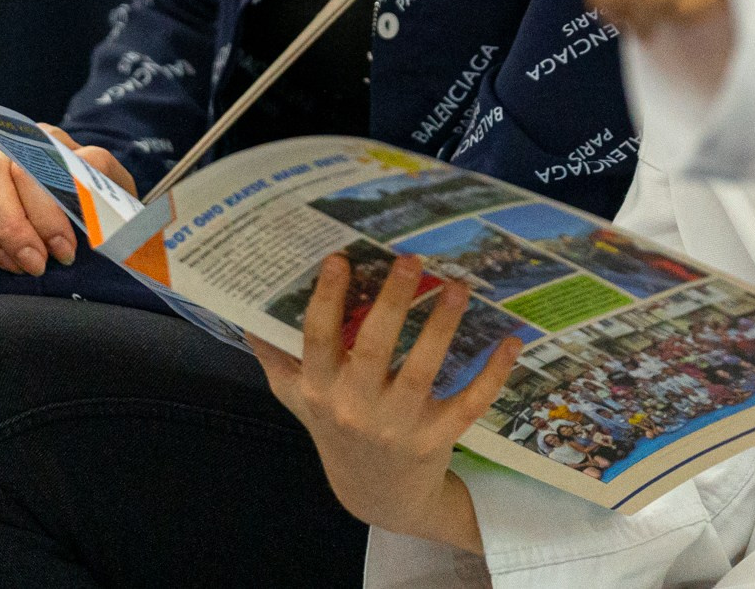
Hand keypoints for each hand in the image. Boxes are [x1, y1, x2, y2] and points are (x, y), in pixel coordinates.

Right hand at [0, 128, 127, 274]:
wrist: (71, 214)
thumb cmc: (93, 209)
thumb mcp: (114, 201)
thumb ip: (110, 203)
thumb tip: (100, 218)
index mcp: (47, 140)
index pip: (40, 163)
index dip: (50, 212)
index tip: (67, 252)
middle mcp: (5, 145)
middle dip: (13, 227)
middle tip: (36, 264)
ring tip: (12, 266)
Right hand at [249, 252, 516, 553]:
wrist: (377, 497)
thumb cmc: (334, 431)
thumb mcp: (297, 400)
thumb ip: (275, 358)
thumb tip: (245, 314)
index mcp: (320, 390)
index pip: (318, 339)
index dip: (327, 298)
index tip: (339, 258)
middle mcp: (355, 408)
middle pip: (374, 348)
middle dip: (392, 302)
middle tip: (409, 259)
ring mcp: (398, 425)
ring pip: (422, 370)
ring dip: (441, 327)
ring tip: (457, 286)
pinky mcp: (436, 438)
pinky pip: (467, 403)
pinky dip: (491, 374)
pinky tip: (510, 341)